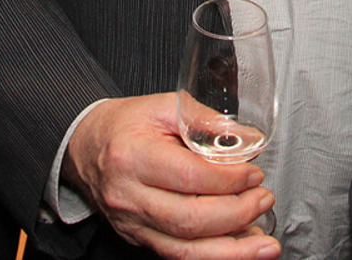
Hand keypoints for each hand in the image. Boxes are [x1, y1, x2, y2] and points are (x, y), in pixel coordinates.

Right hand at [64, 93, 279, 259]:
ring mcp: (132, 224)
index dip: (228, 179)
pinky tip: (240, 250)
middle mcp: (129, 196)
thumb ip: (205, 121)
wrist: (86, 147)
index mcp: (133, 156)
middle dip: (236, 214)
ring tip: (265, 245)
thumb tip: (248, 138)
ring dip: (232, 251)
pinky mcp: (139, 239)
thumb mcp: (162, 106)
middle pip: (189, 220)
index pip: (188, 176)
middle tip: (263, 199)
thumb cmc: (125, 125)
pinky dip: (213, 256)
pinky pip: (179, 257)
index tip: (253, 173)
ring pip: (185, 250)